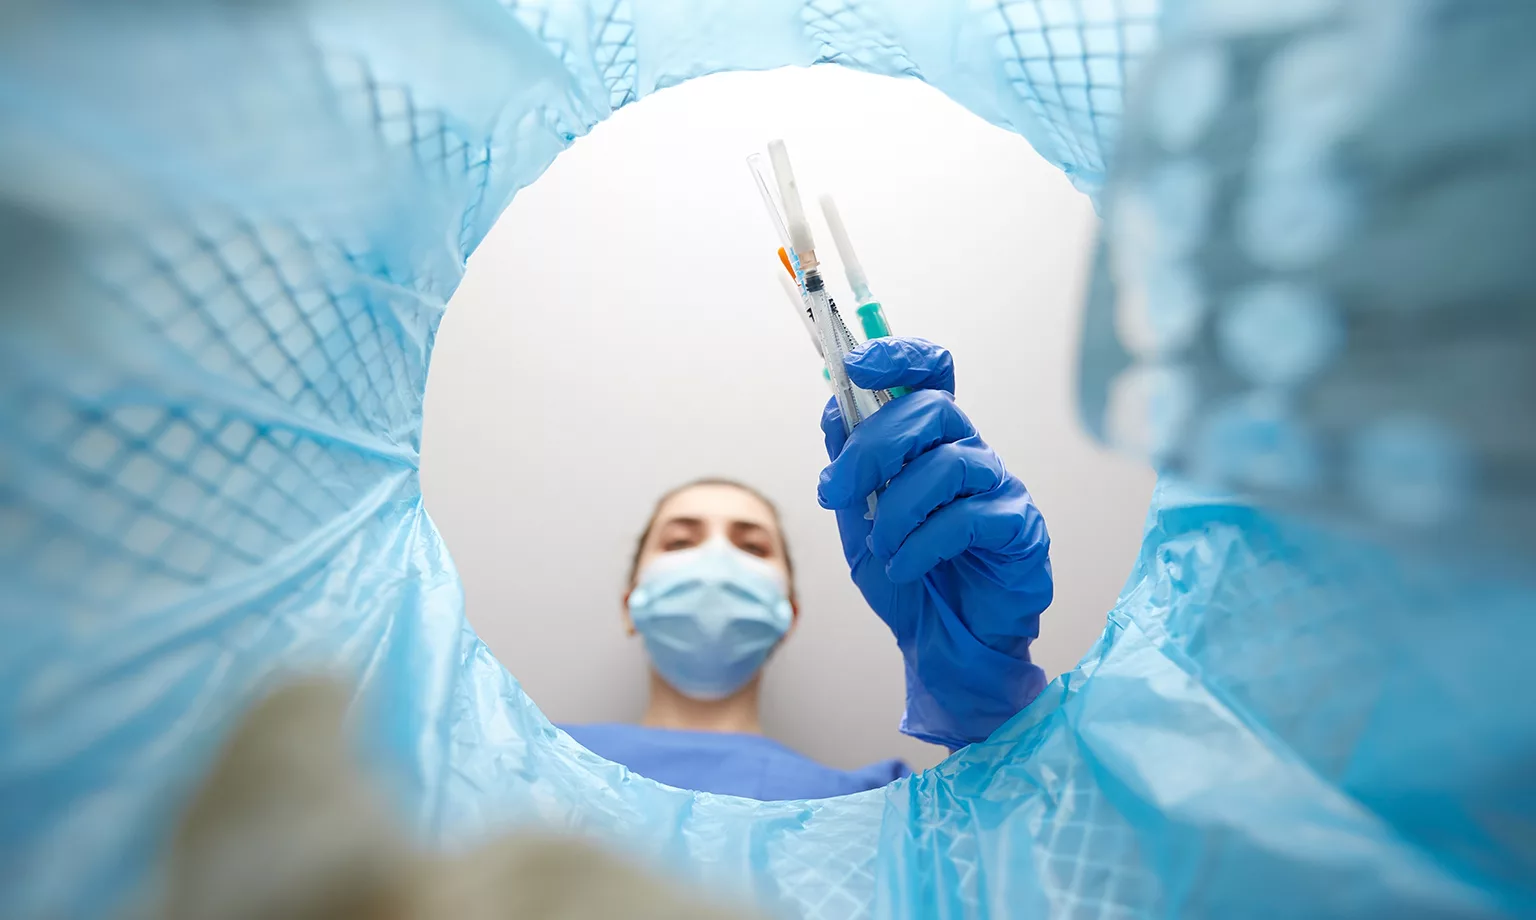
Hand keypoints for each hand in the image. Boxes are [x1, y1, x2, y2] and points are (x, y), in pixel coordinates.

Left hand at [818, 338, 1051, 748]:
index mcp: (931, 441)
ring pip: (947, 463)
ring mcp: (998, 488)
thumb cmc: (906, 574)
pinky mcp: (1019, 530)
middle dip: (871, 447)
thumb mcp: (858, 516)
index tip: (856, 364)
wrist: (938, 644)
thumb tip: (834, 407)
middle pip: (931, 410)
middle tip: (837, 492)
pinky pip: (968, 518)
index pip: (930, 373)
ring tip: (881, 547)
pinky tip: (904, 567)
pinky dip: (921, 544)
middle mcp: (969, 453)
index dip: (899, 355)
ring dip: (896, 508)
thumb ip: (847, 463)